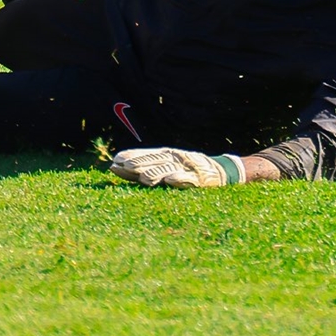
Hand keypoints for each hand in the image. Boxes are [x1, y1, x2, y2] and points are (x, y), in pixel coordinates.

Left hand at [110, 147, 231, 188]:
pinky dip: (179, 179)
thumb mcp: (170, 166)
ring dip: (154, 172)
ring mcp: (186, 168)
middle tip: (122, 165)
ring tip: (142, 177)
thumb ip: (150, 167)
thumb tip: (122, 167)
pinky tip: (170, 181)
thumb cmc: (190, 169)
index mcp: (166, 155)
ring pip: (168, 170)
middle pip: (153, 160)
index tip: (115, 160)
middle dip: (138, 163)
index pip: (146, 155)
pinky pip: (188, 179)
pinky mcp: (199, 179)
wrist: (220, 171)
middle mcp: (174, 158)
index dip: (131, 157)